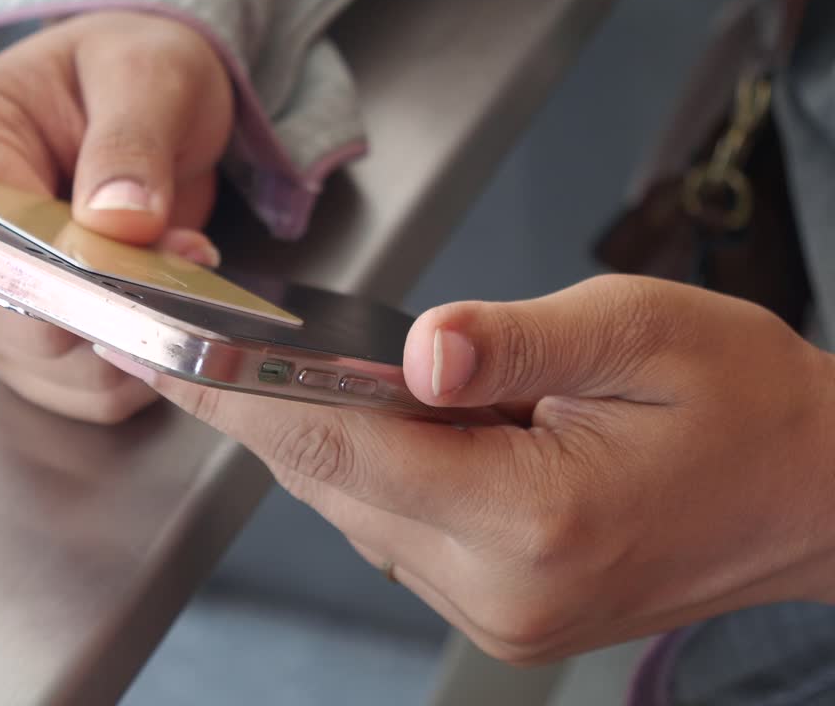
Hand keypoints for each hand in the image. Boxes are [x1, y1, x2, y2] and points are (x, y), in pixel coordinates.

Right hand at [0, 11, 232, 422]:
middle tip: (184, 255)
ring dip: (128, 336)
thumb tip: (119, 221)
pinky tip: (157, 317)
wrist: (128, 106)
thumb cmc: (122, 77)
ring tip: (174, 273)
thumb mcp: (146, 77)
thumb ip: (132, 144)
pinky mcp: (4, 340)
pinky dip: (128, 369)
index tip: (150, 258)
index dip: (75, 263)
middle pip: (12, 312)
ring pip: (45, 363)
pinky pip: (69, 392)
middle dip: (112, 300)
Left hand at [99, 275, 834, 661]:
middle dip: (264, 411)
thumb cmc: (746, 405)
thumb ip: (514, 341)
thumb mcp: (641, 331)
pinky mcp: (497, 610)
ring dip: (317, 438)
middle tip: (203, 346)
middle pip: (334, 485)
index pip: (346, 448)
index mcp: (536, 519)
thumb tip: (418, 352)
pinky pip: (393, 531)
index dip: (247, 398)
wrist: (813, 494)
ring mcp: (495, 613)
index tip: (173, 359)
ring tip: (281, 368)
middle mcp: (500, 588)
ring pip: (354, 512)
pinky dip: (367, 471)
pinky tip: (373, 418)